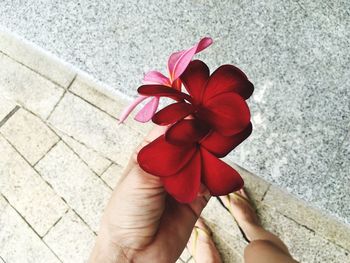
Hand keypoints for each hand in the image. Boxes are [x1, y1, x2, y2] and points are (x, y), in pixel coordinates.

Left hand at [89, 126, 210, 262]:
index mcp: (150, 155)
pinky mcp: (196, 199)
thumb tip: (182, 122)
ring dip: (210, 155)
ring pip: (203, 161)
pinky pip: (211, 183)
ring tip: (217, 146)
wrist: (133, 255)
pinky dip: (216, 177)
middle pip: (189, 145)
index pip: (170, 132)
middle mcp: (168, 166)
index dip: (184, 122)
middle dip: (201, 136)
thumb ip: (163, 151)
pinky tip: (215, 172)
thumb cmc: (126, 212)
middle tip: (213, 128)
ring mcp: (183, 182)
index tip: (198, 113)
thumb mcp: (140, 176)